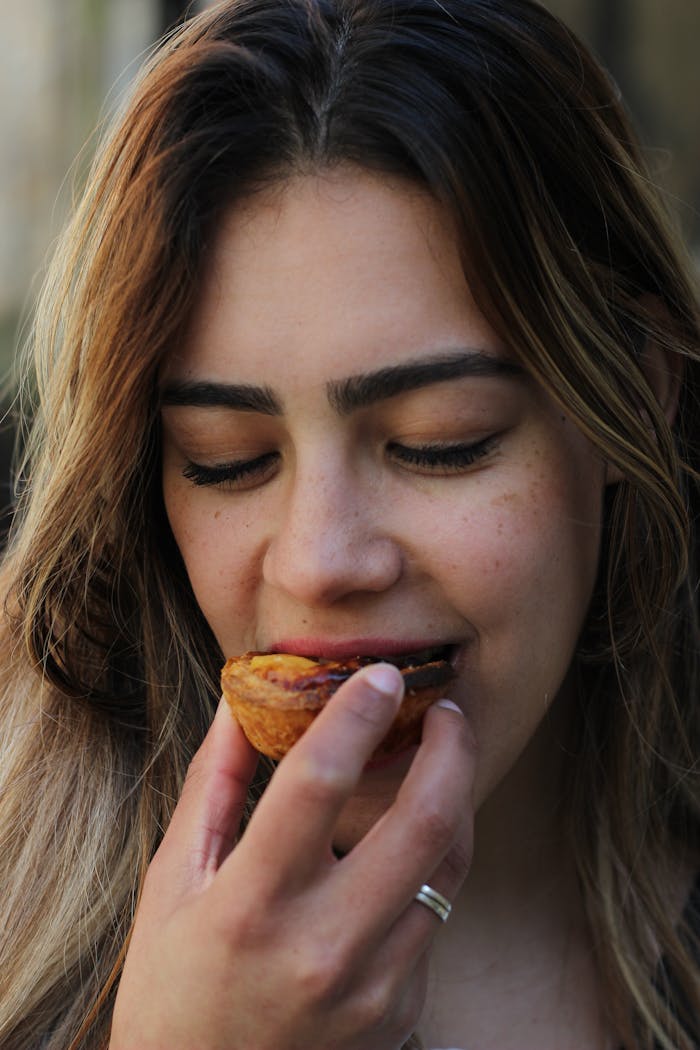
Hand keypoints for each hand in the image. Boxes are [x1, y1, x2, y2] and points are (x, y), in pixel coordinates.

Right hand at [110, 664, 475, 1049]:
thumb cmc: (174, 989)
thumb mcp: (172, 884)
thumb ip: (212, 787)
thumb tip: (240, 702)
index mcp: (251, 906)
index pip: (316, 785)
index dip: (354, 716)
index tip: (380, 673)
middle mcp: (323, 946)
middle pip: (422, 822)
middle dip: (450, 747)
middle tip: (448, 708)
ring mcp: (375, 986)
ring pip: (450, 865)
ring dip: (457, 797)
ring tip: (446, 756)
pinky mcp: (403, 1008)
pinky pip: (435, 913)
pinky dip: (433, 862)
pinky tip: (415, 837)